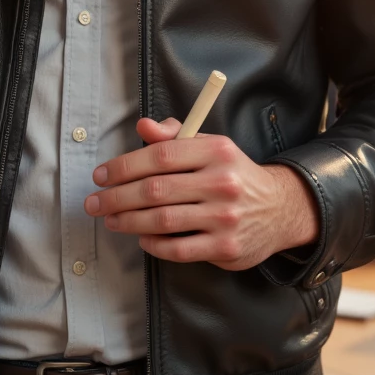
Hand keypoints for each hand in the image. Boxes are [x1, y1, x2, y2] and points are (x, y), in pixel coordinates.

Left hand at [84, 117, 320, 268]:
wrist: (280, 209)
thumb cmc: (233, 174)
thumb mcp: (210, 146)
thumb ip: (174, 136)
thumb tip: (143, 126)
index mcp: (216, 150)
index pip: (159, 156)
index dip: (123, 166)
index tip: (101, 176)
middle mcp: (222, 183)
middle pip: (155, 190)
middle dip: (116, 197)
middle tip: (95, 203)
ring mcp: (225, 218)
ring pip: (162, 220)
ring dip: (128, 221)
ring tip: (111, 220)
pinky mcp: (227, 247)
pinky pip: (179, 248)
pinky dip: (154, 245)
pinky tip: (142, 238)